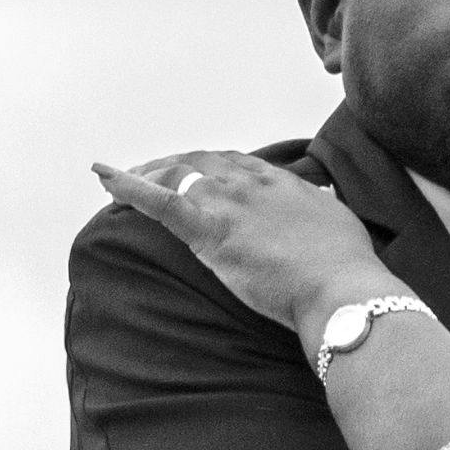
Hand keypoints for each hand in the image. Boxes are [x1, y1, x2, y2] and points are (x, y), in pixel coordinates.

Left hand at [95, 151, 394, 336]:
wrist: (341, 289)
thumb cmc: (346, 267)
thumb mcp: (339, 224)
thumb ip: (321, 208)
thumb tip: (320, 198)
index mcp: (279, 181)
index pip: (232, 163)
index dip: (205, 165)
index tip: (192, 170)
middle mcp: (249, 181)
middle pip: (197, 161)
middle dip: (168, 164)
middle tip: (146, 173)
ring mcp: (227, 202)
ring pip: (174, 174)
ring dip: (143, 174)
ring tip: (116, 181)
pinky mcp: (209, 230)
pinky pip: (158, 200)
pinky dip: (126, 185)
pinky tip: (103, 178)